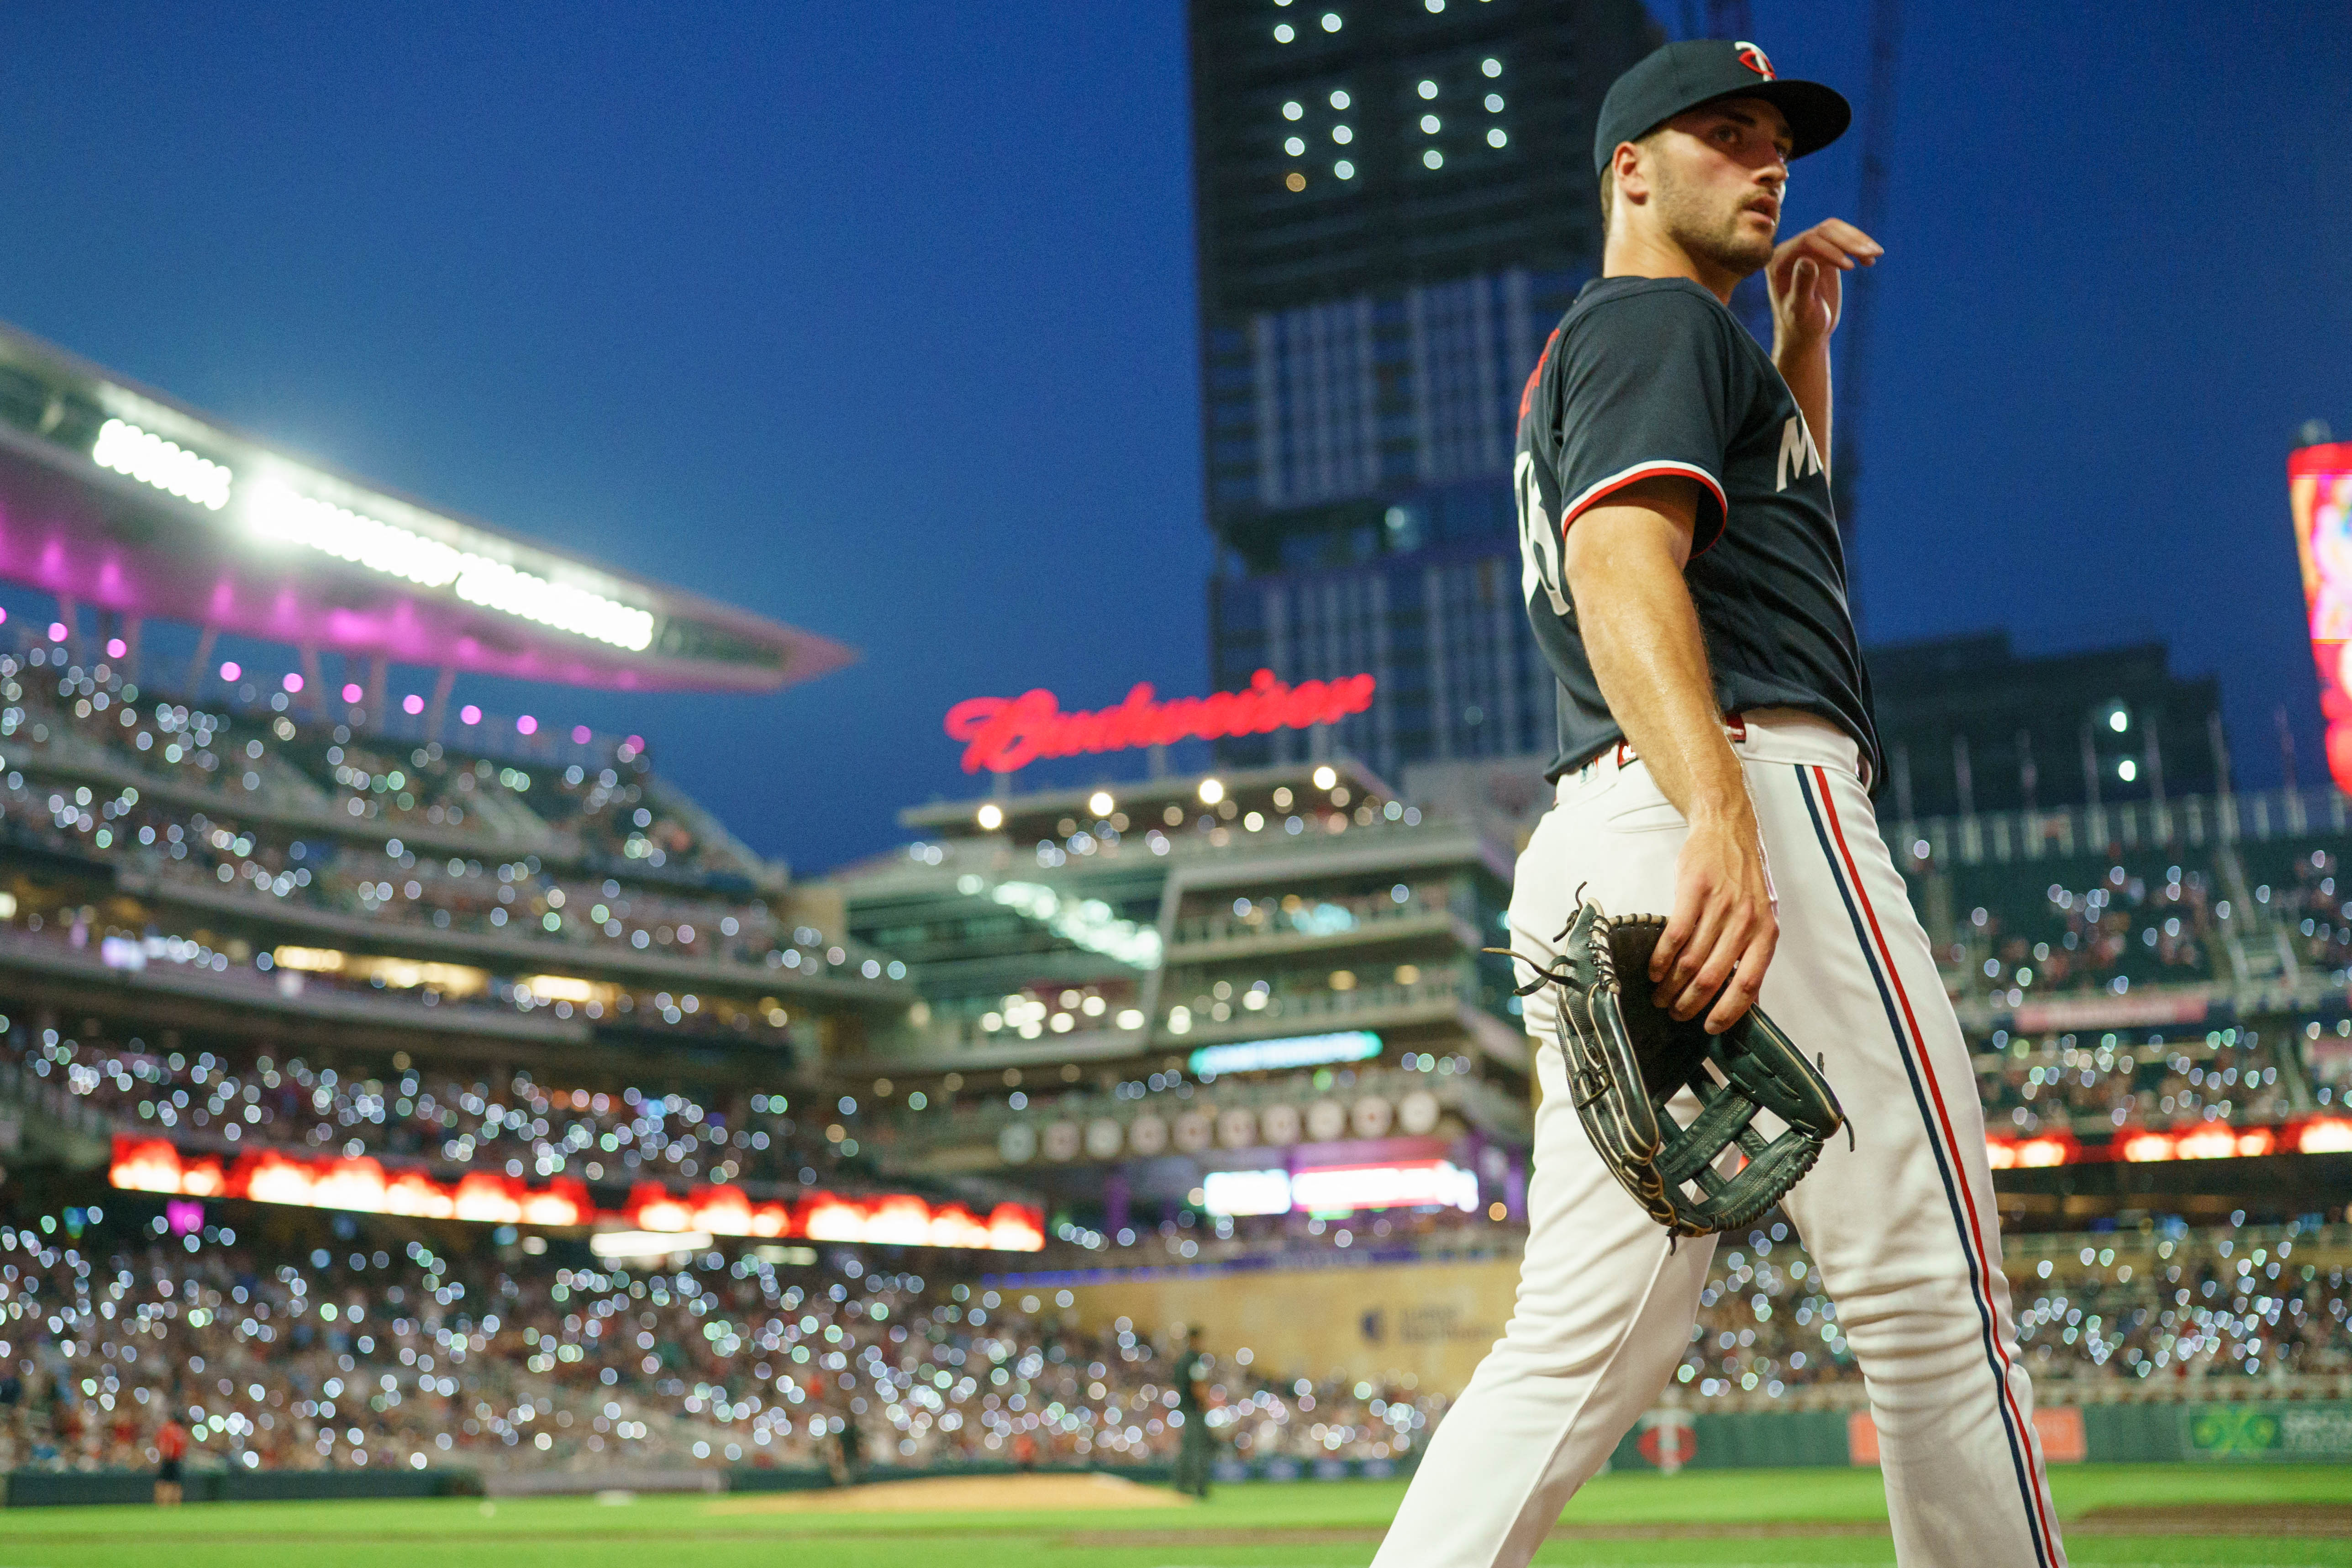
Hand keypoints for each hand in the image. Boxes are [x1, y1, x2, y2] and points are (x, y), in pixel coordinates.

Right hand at [1649, 805, 1778, 1032]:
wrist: (1727, 831)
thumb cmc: (1743, 878)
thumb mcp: (1760, 916)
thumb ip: (1753, 954)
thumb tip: (1748, 999)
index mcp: (1765, 933)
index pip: (1748, 983)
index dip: (1728, 1011)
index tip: (1710, 1027)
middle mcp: (1745, 921)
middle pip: (1712, 976)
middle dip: (1690, 1003)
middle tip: (1675, 1013)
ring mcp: (1720, 905)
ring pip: (1690, 960)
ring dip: (1671, 985)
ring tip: (1660, 996)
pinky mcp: (1694, 891)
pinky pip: (1675, 935)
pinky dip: (1661, 959)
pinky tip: (1655, 971)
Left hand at [1767, 217, 1881, 353]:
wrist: (1808, 333)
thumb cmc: (1801, 326)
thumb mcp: (1801, 310)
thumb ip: (1802, 286)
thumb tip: (1808, 260)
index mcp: (1779, 261)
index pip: (1807, 241)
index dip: (1830, 250)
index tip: (1850, 268)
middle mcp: (1791, 251)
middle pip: (1824, 231)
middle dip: (1849, 241)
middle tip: (1872, 254)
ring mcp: (1808, 251)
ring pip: (1836, 232)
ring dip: (1858, 240)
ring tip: (1876, 254)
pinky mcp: (1824, 255)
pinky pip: (1843, 241)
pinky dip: (1859, 247)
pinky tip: (1871, 260)